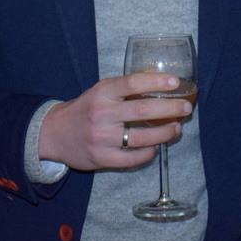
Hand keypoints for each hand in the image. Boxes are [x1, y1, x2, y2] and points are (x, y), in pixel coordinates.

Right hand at [38, 73, 192, 170]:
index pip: (132, 83)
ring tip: (177, 128)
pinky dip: (148, 153)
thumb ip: (125, 88)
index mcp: (102, 92)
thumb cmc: (85, 109)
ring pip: (141, 137)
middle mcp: (101, 113)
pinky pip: (132, 158)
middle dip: (169, 109)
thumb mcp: (100, 91)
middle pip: (142, 110)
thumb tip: (160, 82)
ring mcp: (101, 137)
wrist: (54, 133)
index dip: (156, 82)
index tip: (176, 82)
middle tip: (186, 107)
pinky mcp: (101, 158)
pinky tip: (155, 147)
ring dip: (164, 133)